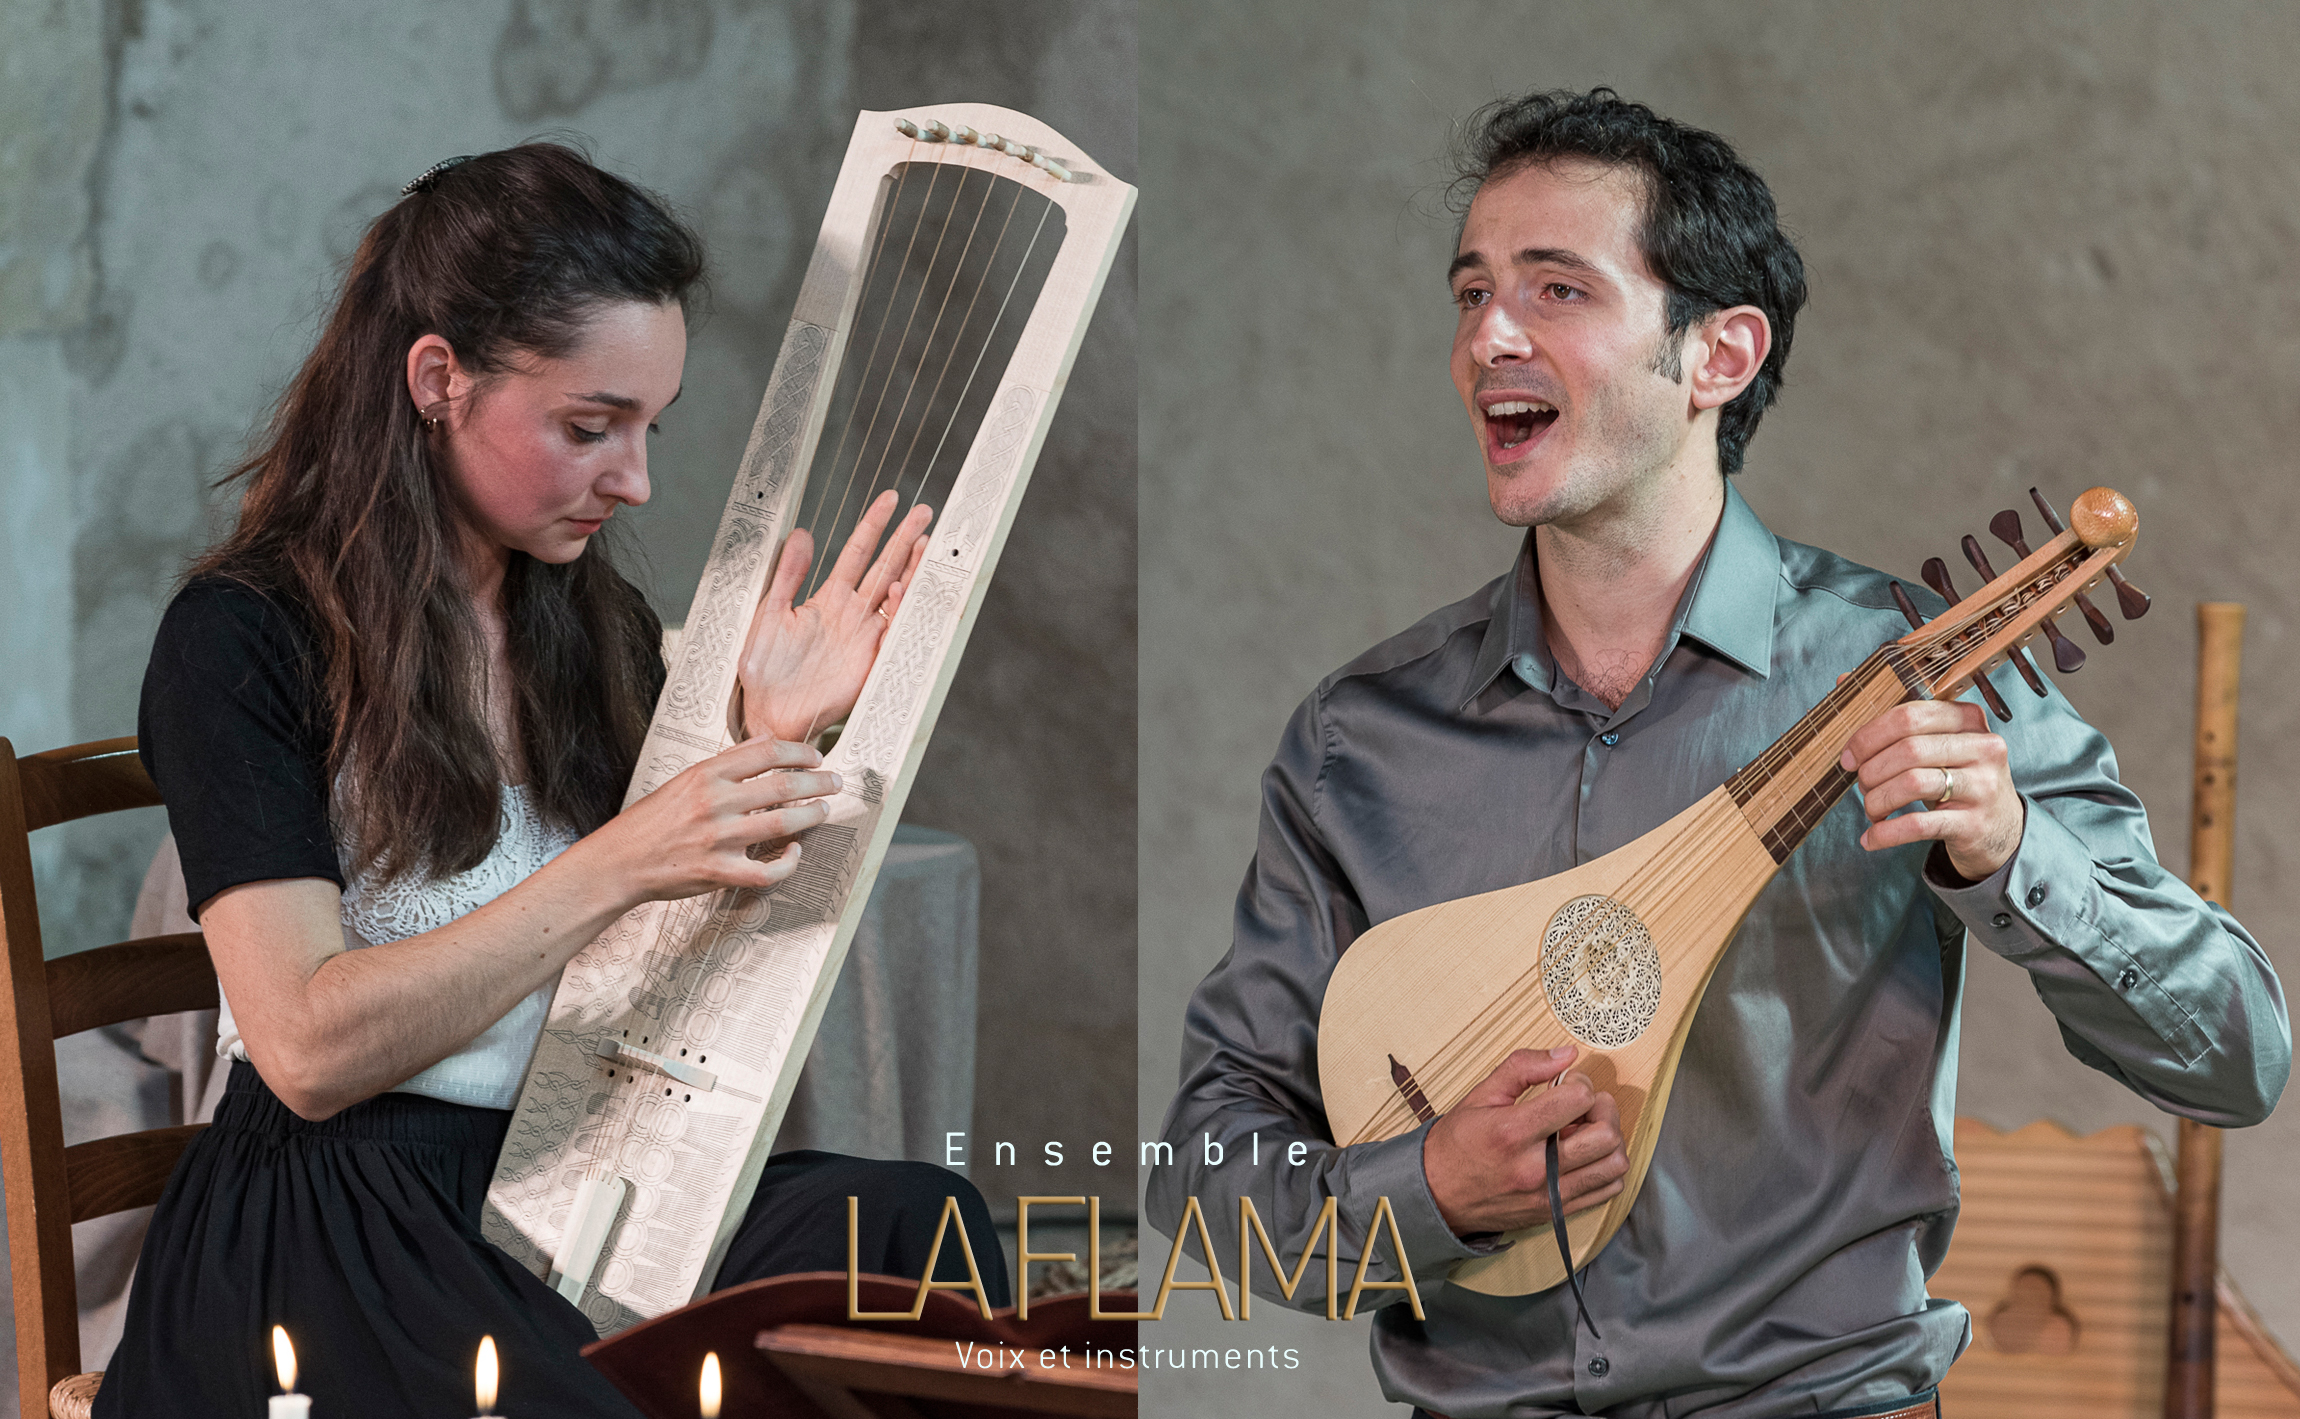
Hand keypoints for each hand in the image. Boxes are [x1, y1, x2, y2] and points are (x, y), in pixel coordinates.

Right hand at [594, 736, 842, 902]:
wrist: (620, 861)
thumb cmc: (653, 820)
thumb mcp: (684, 779)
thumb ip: (726, 762)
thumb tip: (765, 741)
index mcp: (706, 775)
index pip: (766, 751)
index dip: (800, 752)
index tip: (816, 757)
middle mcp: (714, 802)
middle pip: (782, 785)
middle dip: (818, 782)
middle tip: (834, 782)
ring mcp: (718, 839)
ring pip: (781, 823)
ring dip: (811, 815)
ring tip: (822, 809)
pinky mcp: (718, 872)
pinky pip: (766, 870)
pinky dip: (788, 862)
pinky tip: (794, 851)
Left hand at [737, 490, 932, 743]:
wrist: (768, 712)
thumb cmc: (764, 669)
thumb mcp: (769, 613)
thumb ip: (787, 575)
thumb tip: (801, 534)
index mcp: (828, 599)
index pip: (857, 552)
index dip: (873, 525)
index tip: (891, 499)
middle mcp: (852, 614)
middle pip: (885, 567)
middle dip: (905, 539)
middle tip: (924, 512)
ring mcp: (864, 637)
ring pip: (896, 595)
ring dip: (912, 570)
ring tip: (926, 542)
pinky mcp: (870, 662)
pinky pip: (892, 632)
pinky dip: (899, 611)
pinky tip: (899, 589)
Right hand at [1423, 1046, 1627, 1235]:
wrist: (1436, 1195)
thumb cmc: (1457, 1143)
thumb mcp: (1481, 1095)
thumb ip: (1523, 1068)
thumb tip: (1567, 1054)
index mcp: (1512, 1132)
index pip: (1577, 1099)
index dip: (1579, 1082)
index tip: (1565, 1083)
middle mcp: (1534, 1168)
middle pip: (1606, 1134)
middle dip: (1603, 1109)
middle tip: (1584, 1104)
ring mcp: (1548, 1195)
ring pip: (1614, 1165)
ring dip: (1609, 1139)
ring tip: (1584, 1131)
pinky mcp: (1555, 1212)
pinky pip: (1607, 1190)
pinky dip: (1605, 1168)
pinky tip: (1583, 1155)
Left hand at [1839, 697, 2024, 879]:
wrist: (1999, 827)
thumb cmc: (1956, 776)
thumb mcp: (1934, 743)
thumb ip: (1893, 715)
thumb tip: (1841, 681)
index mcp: (1968, 718)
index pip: (1910, 715)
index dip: (1870, 735)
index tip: (1849, 756)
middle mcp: (1983, 747)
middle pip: (1908, 749)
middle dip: (1872, 769)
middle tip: (1860, 784)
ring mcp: (1983, 785)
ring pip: (1912, 784)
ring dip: (1877, 800)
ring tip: (1871, 809)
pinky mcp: (1975, 822)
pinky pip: (1919, 825)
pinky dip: (1887, 833)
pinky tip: (1872, 838)